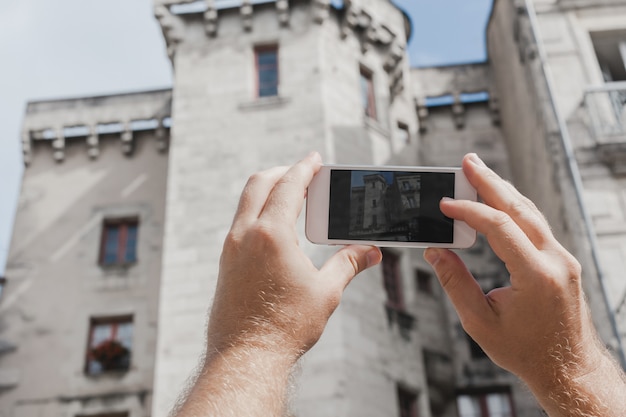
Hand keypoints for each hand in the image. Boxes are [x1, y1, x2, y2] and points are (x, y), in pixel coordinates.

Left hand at [208, 152, 381, 358]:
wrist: (245, 356)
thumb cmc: (285, 326)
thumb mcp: (325, 292)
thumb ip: (348, 264)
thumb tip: (371, 252)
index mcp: (271, 234)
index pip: (288, 186)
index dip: (304, 168)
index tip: (315, 159)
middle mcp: (245, 235)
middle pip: (259, 184)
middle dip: (282, 172)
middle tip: (303, 173)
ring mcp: (230, 248)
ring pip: (246, 203)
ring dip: (268, 192)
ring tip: (292, 198)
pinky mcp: (226, 263)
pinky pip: (241, 223)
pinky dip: (258, 212)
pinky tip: (276, 229)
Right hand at [424, 153, 625, 415]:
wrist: (566, 368)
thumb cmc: (525, 350)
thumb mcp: (480, 322)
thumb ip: (456, 283)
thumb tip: (436, 251)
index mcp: (537, 276)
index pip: (499, 228)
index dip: (469, 211)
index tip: (445, 204)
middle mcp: (556, 261)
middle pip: (519, 209)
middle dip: (490, 182)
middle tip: (467, 161)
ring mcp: (563, 259)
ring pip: (531, 213)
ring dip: (504, 191)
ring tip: (479, 173)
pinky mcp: (561, 262)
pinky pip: (537, 226)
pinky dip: (515, 209)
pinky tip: (500, 201)